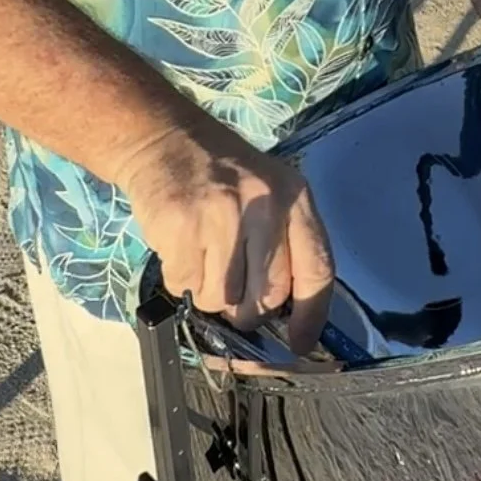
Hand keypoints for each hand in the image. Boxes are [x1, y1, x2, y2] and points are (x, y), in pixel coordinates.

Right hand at [118, 116, 332, 346]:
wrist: (164, 137)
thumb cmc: (221, 173)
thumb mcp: (268, 192)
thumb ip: (283, 243)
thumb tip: (284, 314)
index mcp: (295, 196)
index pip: (316, 270)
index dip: (310, 315)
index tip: (298, 342)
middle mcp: (264, 205)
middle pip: (267, 298)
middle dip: (246, 310)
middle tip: (231, 288)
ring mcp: (222, 215)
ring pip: (223, 299)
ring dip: (209, 294)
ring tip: (203, 258)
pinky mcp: (181, 227)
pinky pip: (185, 285)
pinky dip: (180, 279)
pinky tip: (180, 247)